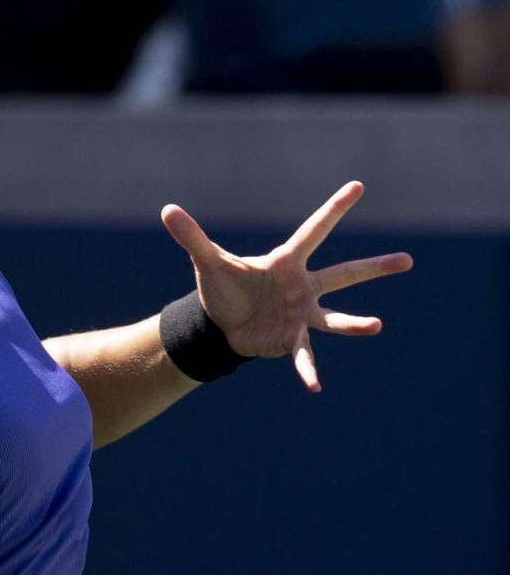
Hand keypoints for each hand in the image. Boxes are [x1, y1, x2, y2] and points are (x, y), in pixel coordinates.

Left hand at [160, 181, 413, 391]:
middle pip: (344, 273)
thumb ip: (192, 237)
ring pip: (334, 317)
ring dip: (354, 324)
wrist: (221, 324)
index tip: (358, 186)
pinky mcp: (291, 338)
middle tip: (408, 260)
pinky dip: (307, 370)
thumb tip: (167, 209)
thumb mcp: (207, 262)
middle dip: (374, 267)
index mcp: (286, 262)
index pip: (314, 230)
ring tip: (376, 326)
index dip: (334, 209)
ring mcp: (302, 313)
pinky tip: (314, 387)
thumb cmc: (223, 288)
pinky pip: (303, 355)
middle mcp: (302, 286)